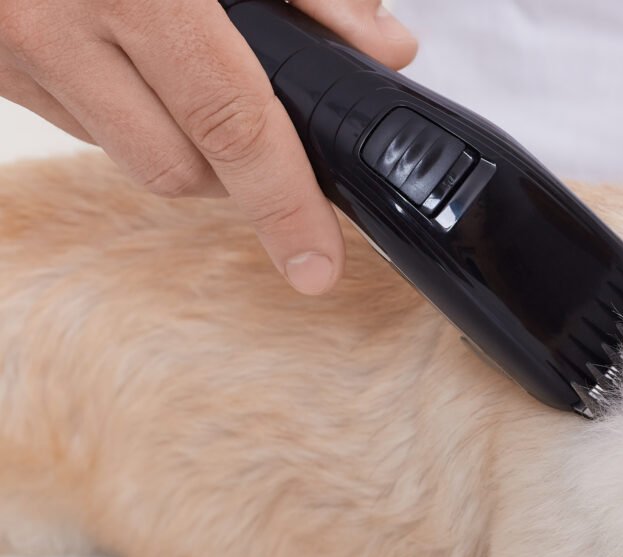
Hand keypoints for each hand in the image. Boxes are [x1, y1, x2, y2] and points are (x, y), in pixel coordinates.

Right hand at [0, 0, 416, 293]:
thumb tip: (383, 50)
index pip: (232, 124)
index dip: (284, 205)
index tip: (316, 264)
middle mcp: (56, 24)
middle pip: (179, 167)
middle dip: (235, 168)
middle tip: (268, 128)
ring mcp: (8, 50)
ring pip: (123, 153)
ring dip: (176, 139)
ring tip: (191, 70)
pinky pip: (72, 121)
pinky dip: (116, 109)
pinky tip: (127, 54)